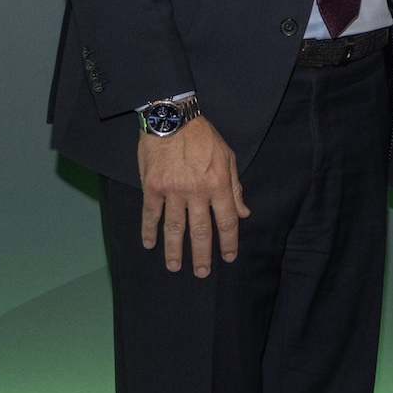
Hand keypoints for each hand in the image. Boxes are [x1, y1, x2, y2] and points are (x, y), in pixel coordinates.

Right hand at [135, 114, 247, 276]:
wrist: (172, 118)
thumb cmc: (204, 137)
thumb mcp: (228, 157)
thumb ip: (235, 187)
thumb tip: (243, 212)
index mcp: (219, 184)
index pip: (227, 220)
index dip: (229, 241)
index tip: (229, 257)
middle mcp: (197, 191)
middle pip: (201, 230)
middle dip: (202, 254)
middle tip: (201, 273)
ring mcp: (172, 191)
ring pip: (174, 228)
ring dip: (174, 250)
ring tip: (174, 267)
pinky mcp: (152, 187)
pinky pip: (150, 214)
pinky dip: (149, 231)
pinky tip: (149, 244)